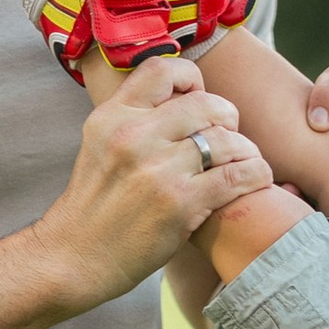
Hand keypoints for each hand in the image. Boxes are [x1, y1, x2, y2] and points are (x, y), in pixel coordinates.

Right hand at [37, 58, 272, 304]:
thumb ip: (133, 121)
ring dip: (245, 149)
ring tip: (244, 161)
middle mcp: (133, 135)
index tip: (197, 99)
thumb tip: (178, 99)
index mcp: (112, 116)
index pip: (162, 69)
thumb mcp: (99, 147)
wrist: (72, 259)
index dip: (191, 79)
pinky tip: (256, 179)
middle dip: (227, 117)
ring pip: (226, 139)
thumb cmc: (92, 207)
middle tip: (228, 136)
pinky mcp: (180, 203)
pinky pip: (237, 175)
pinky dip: (255, 174)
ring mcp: (157, 169)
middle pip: (205, 103)